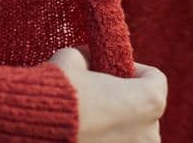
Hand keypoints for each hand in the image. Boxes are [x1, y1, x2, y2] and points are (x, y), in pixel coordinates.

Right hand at [47, 46, 165, 141]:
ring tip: (87, 117)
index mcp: (150, 101)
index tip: (112, 69)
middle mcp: (149, 133)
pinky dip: (103, 141)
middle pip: (144, 110)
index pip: (155, 79)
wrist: (37, 127)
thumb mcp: (75, 58)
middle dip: (124, 101)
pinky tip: (82, 134)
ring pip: (130, 135)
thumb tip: (87, 60)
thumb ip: (90, 58)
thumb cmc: (61, 91)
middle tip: (97, 95)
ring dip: (115, 126)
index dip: (133, 69)